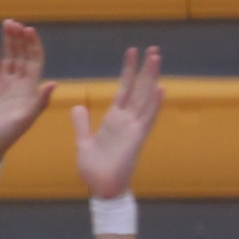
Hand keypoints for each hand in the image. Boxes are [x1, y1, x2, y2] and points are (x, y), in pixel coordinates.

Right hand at [0, 19, 54, 165]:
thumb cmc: (5, 136)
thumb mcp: (24, 120)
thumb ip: (39, 101)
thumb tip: (53, 83)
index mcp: (30, 89)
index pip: (35, 60)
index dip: (33, 45)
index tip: (29, 31)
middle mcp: (18, 83)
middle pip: (22, 54)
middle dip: (20, 38)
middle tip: (15, 23)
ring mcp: (3, 83)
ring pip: (8, 56)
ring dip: (8, 40)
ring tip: (7, 24)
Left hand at [73, 46, 164, 200]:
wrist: (101, 190)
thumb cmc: (94, 170)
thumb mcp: (83, 143)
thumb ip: (81, 124)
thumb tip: (77, 106)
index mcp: (113, 120)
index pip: (123, 89)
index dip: (128, 71)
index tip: (132, 52)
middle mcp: (126, 121)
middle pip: (138, 89)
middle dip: (144, 69)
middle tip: (153, 48)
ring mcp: (133, 128)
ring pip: (144, 98)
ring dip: (151, 78)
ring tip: (157, 58)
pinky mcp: (137, 139)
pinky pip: (147, 118)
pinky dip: (154, 104)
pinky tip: (161, 88)